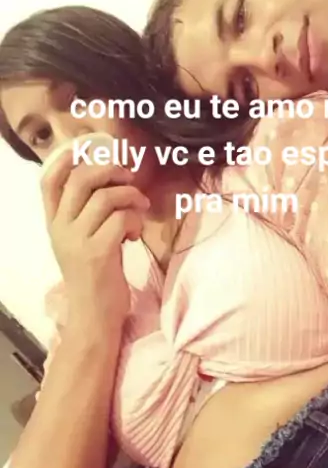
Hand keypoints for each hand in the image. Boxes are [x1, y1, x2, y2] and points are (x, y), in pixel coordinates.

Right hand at [41, 153, 149, 335]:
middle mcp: (61, 228)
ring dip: (131, 197)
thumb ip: (85, 216)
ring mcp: (78, 240)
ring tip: (140, 209)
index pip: (48, 182)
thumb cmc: (94, 277)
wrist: (93, 317)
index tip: (88, 150)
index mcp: (54, 224)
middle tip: (129, 179)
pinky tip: (135, 235)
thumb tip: (110, 182)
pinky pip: (122, 218)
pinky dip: (135, 221)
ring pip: (106, 197)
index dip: (66, 159)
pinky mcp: (98, 252)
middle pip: (80, 180)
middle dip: (111, 171)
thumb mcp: (81, 242)